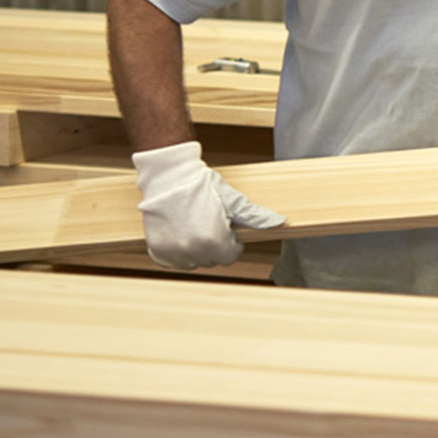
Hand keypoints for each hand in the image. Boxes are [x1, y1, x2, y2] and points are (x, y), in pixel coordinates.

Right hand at [130, 141, 284, 268]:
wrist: (168, 175)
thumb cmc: (201, 185)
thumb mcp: (231, 199)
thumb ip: (254, 216)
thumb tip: (280, 222)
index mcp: (213, 241)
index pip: (229, 256)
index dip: (231, 241)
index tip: (226, 227)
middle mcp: (192, 250)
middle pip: (211, 260)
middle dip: (214, 245)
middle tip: (209, 222)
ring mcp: (173, 252)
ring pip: (193, 262)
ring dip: (196, 250)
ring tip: (194, 225)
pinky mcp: (157, 250)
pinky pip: (174, 261)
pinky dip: (178, 252)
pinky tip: (180, 232)